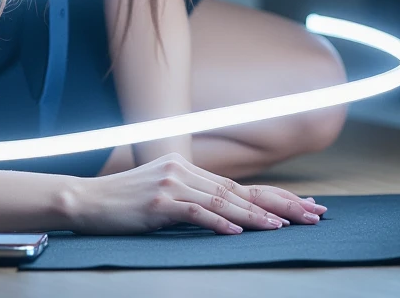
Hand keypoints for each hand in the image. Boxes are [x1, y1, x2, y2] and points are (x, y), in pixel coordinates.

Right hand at [66, 151, 327, 234]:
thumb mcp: (162, 194)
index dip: (275, 197)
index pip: (240, 186)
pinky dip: (217, 223)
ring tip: (282, 227)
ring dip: (254, 216)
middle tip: (313, 215)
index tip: (306, 207)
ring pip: (222, 202)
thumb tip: (225, 212)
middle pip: (239, 191)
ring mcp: (170, 185)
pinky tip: (235, 232)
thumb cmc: (124, 202)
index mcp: (186, 168)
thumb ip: (191, 197)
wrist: (87, 200)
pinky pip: (193, 213)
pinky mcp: (157, 203)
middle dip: (280, 204)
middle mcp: (182, 171)